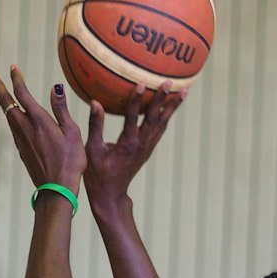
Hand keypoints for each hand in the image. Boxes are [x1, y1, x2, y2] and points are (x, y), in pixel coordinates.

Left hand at [0, 66, 86, 195]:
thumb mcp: (72, 133)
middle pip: (7, 103)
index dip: (16, 78)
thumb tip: (55, 87)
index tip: (13, 67)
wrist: (56, 189)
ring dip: (4, 102)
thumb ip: (61, 109)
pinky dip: (11, 118)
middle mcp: (25, 128)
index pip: (22, 93)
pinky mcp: (22, 151)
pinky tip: (14, 119)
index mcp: (38, 120)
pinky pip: (13, 130)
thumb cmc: (70, 162)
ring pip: (8, 116)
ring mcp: (21, 141)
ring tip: (2, 93)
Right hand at [84, 82, 185, 215]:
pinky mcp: (148, 150)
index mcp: (127, 144)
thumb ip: (95, 126)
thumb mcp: (92, 150)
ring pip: (162, 123)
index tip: (142, 83)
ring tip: (184, 90)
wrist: (111, 195)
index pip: (133, 118)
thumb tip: (95, 102)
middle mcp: (141, 145)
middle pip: (155, 119)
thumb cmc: (98, 174)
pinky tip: (171, 106)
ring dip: (172, 107)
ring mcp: (147, 148)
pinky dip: (166, 116)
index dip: (137, 100)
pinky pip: (160, 129)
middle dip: (163, 99)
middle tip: (169, 82)